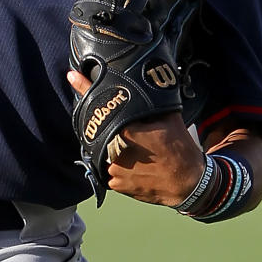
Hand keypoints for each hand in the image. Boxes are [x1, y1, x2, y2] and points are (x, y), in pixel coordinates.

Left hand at [67, 69, 203, 206]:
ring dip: (109, 143)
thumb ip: (153, 101)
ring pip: (101, 148)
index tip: (73, 77)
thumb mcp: (171, 119)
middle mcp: (117, 152)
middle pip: (98, 128)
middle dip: (101, 121)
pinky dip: (113, 160)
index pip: (102, 108)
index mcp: (129, 132)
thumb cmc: (181, 150)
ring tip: (130, 145)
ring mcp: (115, 170)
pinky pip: (106, 167)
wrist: (189, 184)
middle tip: (118, 123)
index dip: (86, 91)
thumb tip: (145, 79)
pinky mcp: (116, 185)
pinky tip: (130, 159)